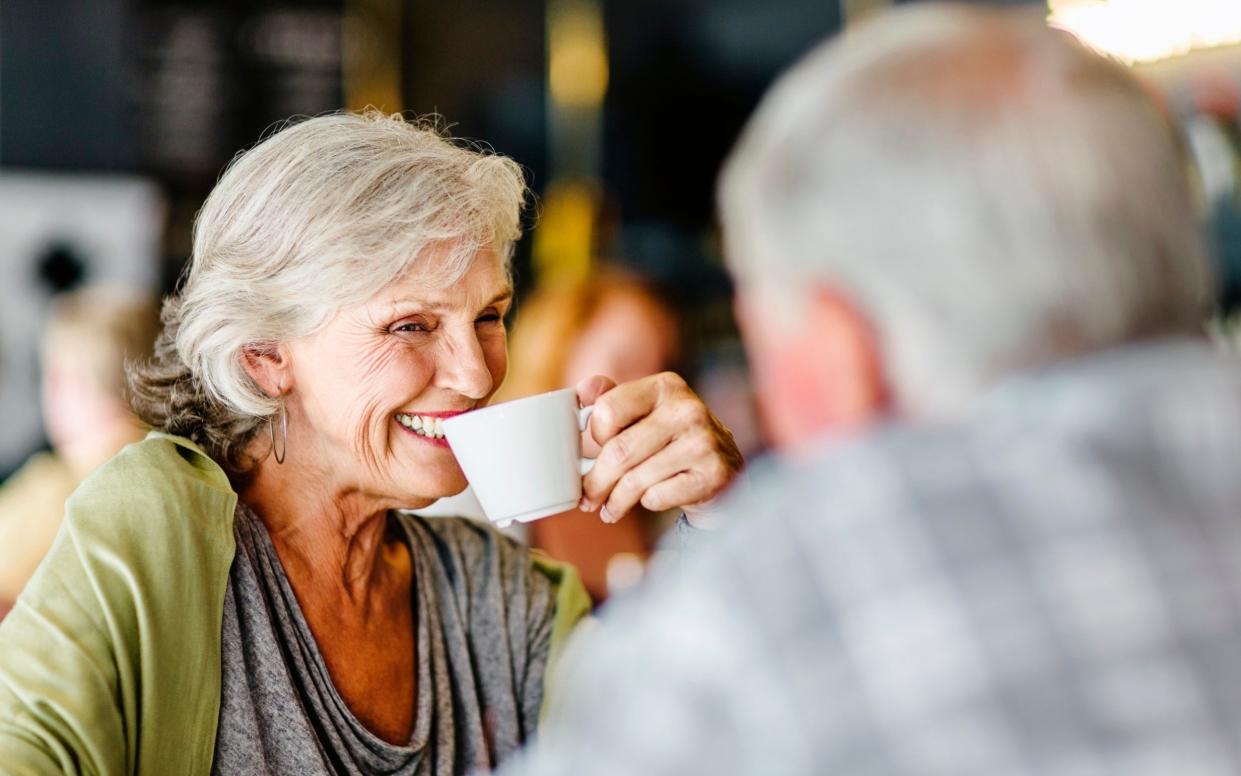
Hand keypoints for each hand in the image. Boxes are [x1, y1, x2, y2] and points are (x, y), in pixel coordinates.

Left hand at [576, 372, 743, 527]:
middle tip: (587, 497)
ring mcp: (703, 442)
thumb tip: (582, 390)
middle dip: (596, 481)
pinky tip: (648, 502)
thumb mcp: (644, 411)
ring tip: (610, 509)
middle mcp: (687, 409)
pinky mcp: (713, 474)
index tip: (595, 449)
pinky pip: (658, 497)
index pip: (609, 409)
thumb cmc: (671, 440)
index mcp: (666, 386)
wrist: (722, 469)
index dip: (595, 435)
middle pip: (619, 451)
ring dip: (616, 501)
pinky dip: (647, 504)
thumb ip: (611, 397)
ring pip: (636, 479)